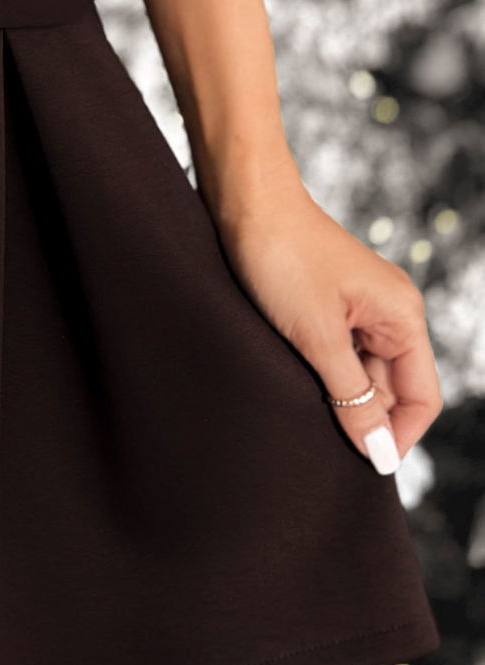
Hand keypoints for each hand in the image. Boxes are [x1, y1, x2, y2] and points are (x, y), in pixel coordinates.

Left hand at [215, 177, 442, 474]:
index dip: (396, 437)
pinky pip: (338, 353)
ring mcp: (360, 307)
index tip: (360, 465)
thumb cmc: (281, 256)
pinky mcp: (329, 302)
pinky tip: (292, 379)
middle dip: (363, 418)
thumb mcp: (316, 337)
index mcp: (402, 317)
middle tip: (320, 440)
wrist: (242, 199)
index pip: (422, 398)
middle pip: (392, 389)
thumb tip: (379, 453)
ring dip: (337, 395)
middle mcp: (390, 312)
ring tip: (299, 405)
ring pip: (362, 374)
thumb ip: (351, 398)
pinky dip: (321, 372)